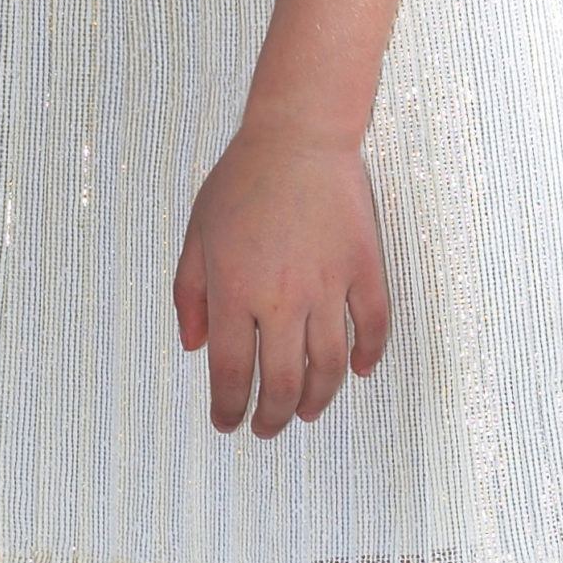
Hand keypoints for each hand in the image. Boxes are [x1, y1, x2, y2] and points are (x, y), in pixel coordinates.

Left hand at [171, 122, 390, 436]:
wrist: (299, 135)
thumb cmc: (242, 180)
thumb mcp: (198, 232)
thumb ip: (189, 294)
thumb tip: (194, 346)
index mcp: (235, 290)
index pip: (233, 374)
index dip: (229, 409)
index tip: (228, 422)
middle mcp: (282, 297)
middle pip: (283, 383)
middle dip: (273, 418)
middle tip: (267, 427)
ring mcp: (328, 285)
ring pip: (328, 366)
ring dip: (318, 400)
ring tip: (308, 411)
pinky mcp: (363, 268)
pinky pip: (373, 326)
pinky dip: (368, 355)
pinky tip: (359, 370)